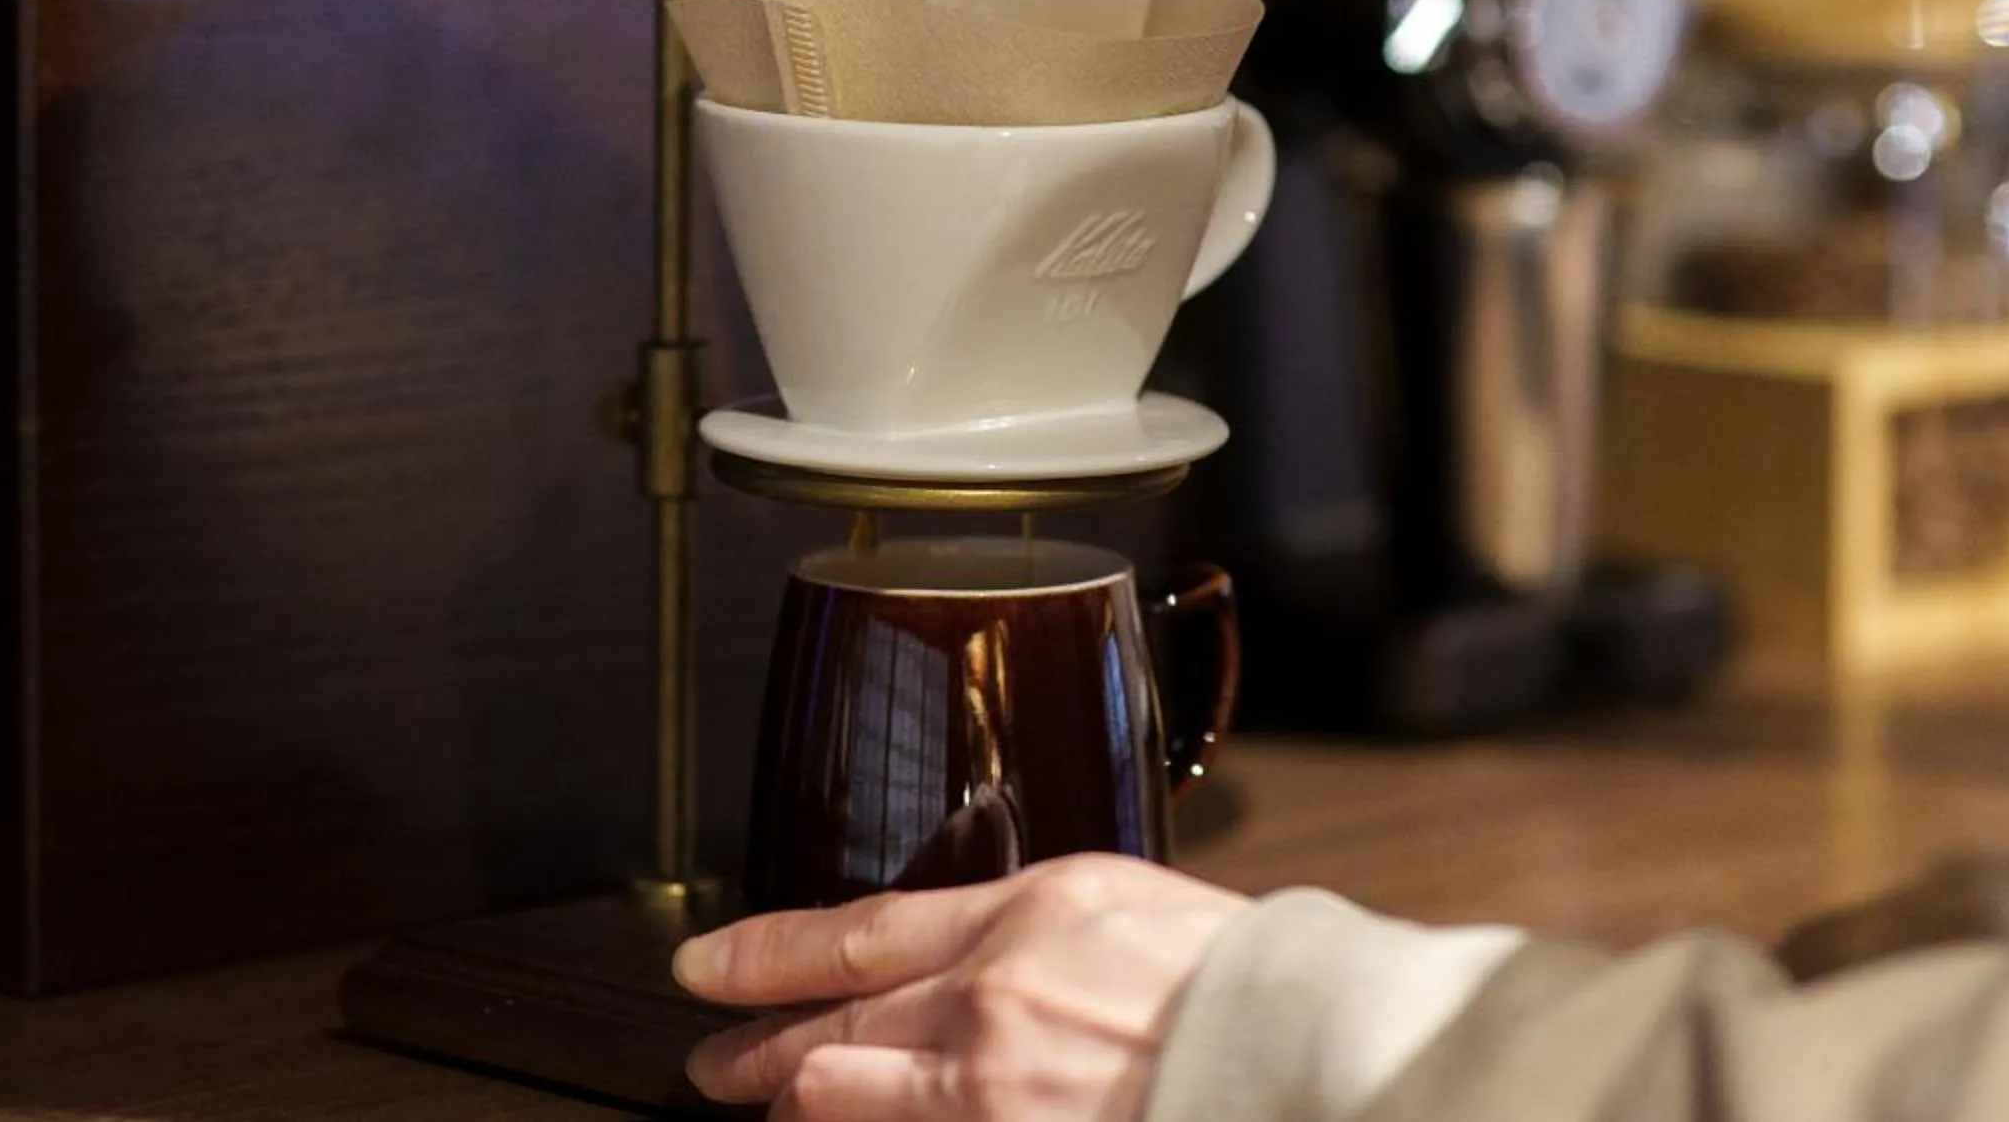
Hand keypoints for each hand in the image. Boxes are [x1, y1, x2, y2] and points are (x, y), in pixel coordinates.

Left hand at [675, 857, 1251, 1121]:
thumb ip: (1036, 928)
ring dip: (799, 1105)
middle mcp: (990, 1002)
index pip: (852, 932)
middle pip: (828, 1027)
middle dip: (755, 1049)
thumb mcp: (1127, 908)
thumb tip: (978, 954)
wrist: (1302, 1053)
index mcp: (1026, 914)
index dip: (760, 952)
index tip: (706, 964)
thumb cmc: (1245, 985)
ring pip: (838, 1101)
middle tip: (714, 1062)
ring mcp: (989, 1093)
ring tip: (777, 1106)